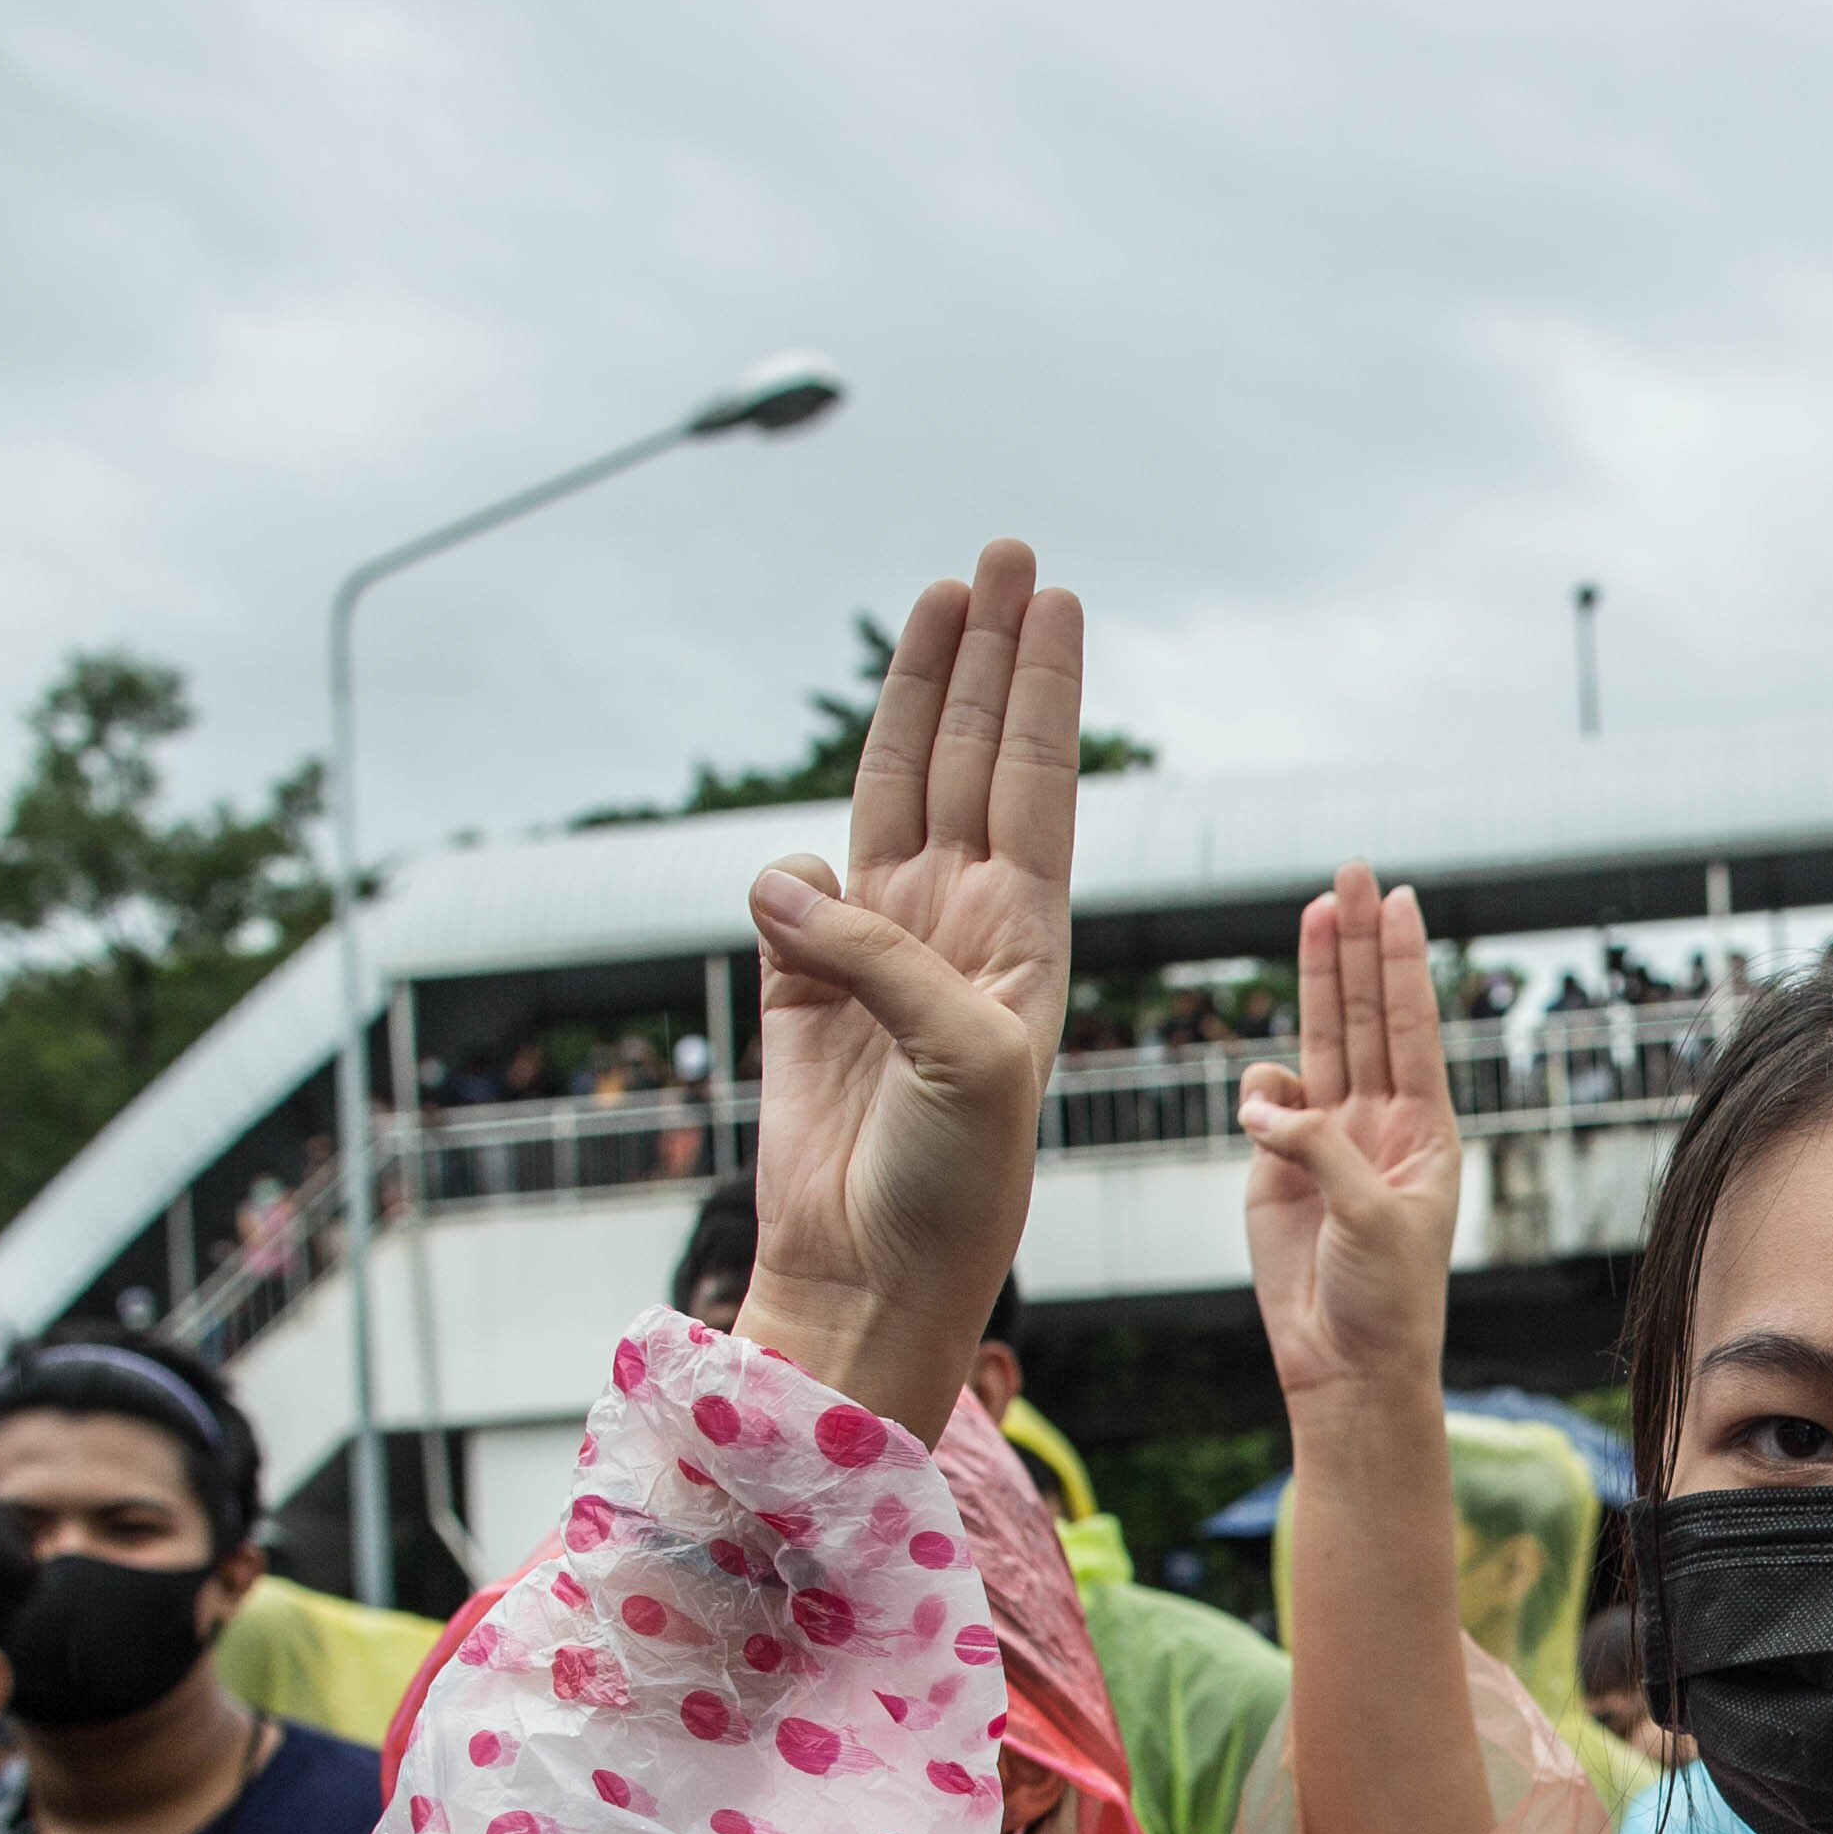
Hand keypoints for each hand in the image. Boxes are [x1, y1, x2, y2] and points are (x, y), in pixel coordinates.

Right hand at [735, 541, 1083, 1438]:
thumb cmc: (957, 1190)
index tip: (1055, 598)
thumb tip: (776, 873)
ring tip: (936, 600)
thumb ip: (882, 962)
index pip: (1036, 782)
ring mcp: (879, 952)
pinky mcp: (800, 990)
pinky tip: (793, 867)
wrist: (877, 1279)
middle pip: (973, 759)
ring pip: (893, 795)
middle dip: (988, 659)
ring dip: (915, 701)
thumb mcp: (962, 1066)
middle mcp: (960, 927)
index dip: (1041, 689)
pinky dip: (787, 871)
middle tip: (1004, 554)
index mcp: (1025, 939)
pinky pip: (791, 897)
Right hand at [1241, 865, 1463, 1406]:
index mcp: (1427, 1132)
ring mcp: (1329, 1140)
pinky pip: (1266, 1103)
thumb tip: (1266, 1104)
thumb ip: (1321, 1151)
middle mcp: (1381, 1124)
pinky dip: (1259, 1089)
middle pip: (1369, 1013)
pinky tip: (1261, 1107)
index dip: (1403, 961)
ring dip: (1319, 976)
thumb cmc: (1386, 1302)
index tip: (1399, 898)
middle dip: (1359, 943)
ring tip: (1317, 908)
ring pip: (1322, 1039)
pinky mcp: (1278, 1167)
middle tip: (1352, 872)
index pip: (1413, 1027)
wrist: (1345, 1366)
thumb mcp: (1370, 1221)